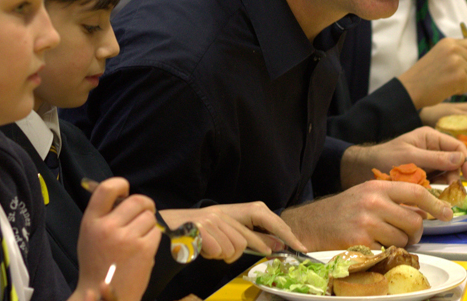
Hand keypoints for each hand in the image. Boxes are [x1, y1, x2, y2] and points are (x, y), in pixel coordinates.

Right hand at [74, 177, 160, 300]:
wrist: (102, 295)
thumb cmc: (97, 263)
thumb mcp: (89, 234)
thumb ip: (103, 214)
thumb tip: (124, 196)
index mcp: (91, 221)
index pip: (107, 188)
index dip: (120, 184)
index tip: (125, 190)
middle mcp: (108, 227)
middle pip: (137, 200)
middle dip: (144, 205)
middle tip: (143, 212)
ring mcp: (127, 239)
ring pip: (149, 216)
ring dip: (148, 223)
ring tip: (138, 236)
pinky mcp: (144, 250)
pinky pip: (156, 232)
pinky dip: (153, 237)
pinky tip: (143, 247)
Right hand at [161, 202, 305, 262]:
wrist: (166, 229)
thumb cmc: (197, 234)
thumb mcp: (224, 232)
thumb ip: (247, 236)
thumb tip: (275, 245)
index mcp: (231, 211)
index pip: (265, 217)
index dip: (283, 232)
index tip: (300, 246)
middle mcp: (222, 213)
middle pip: (247, 240)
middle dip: (248, 250)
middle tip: (240, 252)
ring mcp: (212, 220)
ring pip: (234, 248)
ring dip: (223, 255)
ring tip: (210, 249)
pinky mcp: (202, 229)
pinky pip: (220, 252)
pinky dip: (212, 255)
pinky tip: (202, 249)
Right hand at [281, 180, 452, 250]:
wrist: (310, 224)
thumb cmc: (342, 211)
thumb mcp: (365, 195)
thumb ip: (391, 199)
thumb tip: (423, 212)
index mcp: (376, 187)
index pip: (415, 191)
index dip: (435, 203)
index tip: (447, 213)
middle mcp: (373, 201)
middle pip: (414, 221)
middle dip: (414, 232)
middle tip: (404, 234)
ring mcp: (367, 222)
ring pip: (403, 240)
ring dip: (397, 244)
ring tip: (379, 238)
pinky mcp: (360, 242)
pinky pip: (387, 252)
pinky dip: (382, 253)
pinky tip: (368, 245)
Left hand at [339, 127, 466, 188]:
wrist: (365, 170)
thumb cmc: (385, 158)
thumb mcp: (410, 157)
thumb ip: (435, 158)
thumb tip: (460, 159)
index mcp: (430, 137)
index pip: (457, 146)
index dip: (466, 160)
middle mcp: (432, 148)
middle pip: (455, 161)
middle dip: (456, 174)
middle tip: (451, 187)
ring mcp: (429, 162)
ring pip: (448, 173)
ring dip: (447, 183)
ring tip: (442, 192)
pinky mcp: (425, 175)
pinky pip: (438, 182)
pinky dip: (439, 188)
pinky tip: (435, 194)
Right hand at [398, 38, 466, 108]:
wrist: (410, 88)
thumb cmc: (425, 74)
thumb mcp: (440, 54)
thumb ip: (459, 48)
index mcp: (448, 42)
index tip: (464, 64)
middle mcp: (453, 49)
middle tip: (450, 75)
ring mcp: (456, 62)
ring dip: (464, 81)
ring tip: (446, 81)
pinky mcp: (459, 76)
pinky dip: (460, 90)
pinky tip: (446, 88)